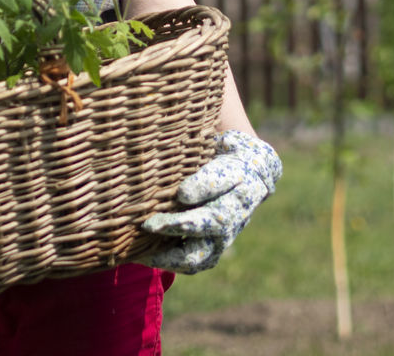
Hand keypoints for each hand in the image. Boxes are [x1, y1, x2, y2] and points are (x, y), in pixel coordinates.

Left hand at [140, 130, 281, 273]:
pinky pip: (198, 262)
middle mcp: (240, 204)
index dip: (203, 187)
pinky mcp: (217, 246)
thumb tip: (166, 129)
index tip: (181, 193)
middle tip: (150, 224)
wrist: (249, 166)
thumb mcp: (213, 132)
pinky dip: (174, 263)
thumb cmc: (220, 143)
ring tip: (144, 252)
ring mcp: (229, 230)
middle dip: (182, 225)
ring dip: (175, 254)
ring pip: (207, 251)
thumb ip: (197, 132)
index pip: (224, 180)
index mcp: (242, 169)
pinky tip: (146, 256)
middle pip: (216, 221)